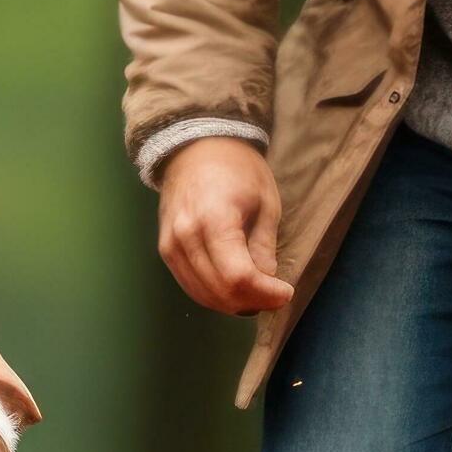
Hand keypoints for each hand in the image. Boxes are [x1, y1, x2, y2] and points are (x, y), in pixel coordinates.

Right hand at [155, 137, 293, 315]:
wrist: (195, 148)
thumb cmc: (238, 169)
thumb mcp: (265, 202)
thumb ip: (264, 245)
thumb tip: (267, 281)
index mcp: (214, 219)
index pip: (238, 276)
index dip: (265, 293)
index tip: (286, 292)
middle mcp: (185, 237)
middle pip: (219, 291)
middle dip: (252, 302)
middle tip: (274, 296)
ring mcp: (170, 246)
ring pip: (202, 295)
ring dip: (233, 303)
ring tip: (257, 294)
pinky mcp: (165, 251)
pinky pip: (190, 285)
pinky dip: (214, 295)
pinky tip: (234, 289)